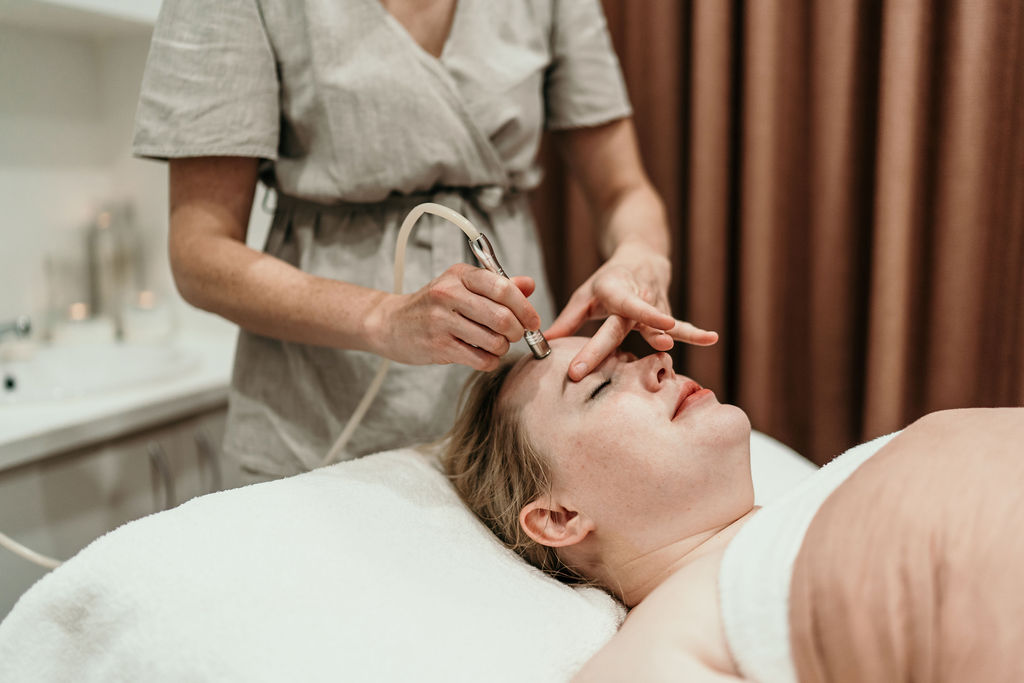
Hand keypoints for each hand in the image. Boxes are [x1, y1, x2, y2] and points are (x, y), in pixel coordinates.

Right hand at [371, 263, 540, 370]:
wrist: (390, 323)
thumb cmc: (433, 305)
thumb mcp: (462, 286)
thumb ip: (498, 285)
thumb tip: (530, 285)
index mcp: (460, 275)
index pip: (502, 288)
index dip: (525, 307)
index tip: (533, 321)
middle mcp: (449, 294)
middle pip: (501, 317)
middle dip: (516, 331)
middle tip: (515, 335)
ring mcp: (441, 321)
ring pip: (493, 341)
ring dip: (502, 348)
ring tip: (495, 345)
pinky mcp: (437, 346)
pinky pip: (480, 359)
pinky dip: (489, 361)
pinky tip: (482, 355)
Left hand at [545, 244, 717, 380]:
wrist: (643, 253)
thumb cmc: (609, 281)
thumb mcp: (584, 296)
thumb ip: (567, 321)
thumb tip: (542, 345)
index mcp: (610, 294)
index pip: (599, 324)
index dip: (590, 349)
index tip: (577, 372)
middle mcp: (633, 297)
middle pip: (624, 326)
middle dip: (613, 348)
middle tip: (609, 366)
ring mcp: (654, 302)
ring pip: (658, 323)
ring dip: (665, 333)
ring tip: (666, 342)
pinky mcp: (668, 309)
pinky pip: (680, 324)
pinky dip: (694, 333)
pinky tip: (711, 338)